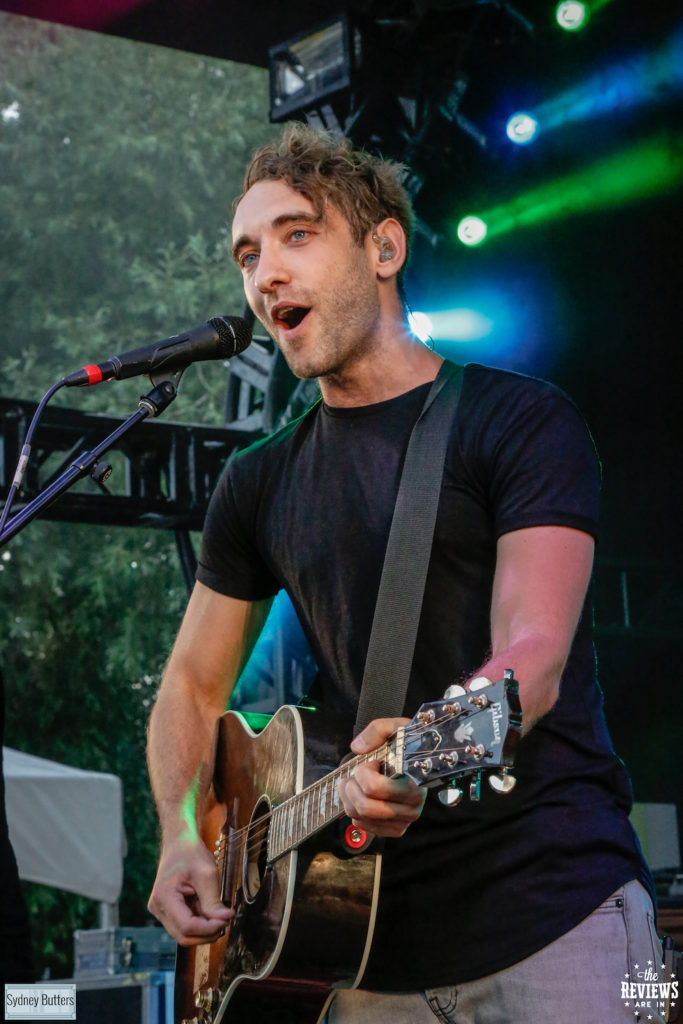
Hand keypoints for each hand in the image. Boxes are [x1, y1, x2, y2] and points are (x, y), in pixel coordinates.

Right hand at [147, 837, 232, 944]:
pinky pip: (183, 925)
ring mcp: (160, 910)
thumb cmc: (190, 853)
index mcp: (164, 896)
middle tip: (225, 920)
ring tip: (217, 913)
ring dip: (204, 929)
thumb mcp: (207, 874)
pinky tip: (207, 910)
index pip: (186, 927)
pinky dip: (199, 923)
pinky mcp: (167, 911)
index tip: (226, 920)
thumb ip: (214, 900)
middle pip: (184, 935)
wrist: (179, 842)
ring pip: (184, 934)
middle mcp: (158, 907)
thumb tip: (225, 920)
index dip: (208, 928)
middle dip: (207, 933)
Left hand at [338, 717, 425, 837]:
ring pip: (360, 817)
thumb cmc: (408, 745)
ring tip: (356, 783)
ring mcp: (403, 820)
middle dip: (351, 787)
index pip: (375, 788)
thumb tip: (358, 748)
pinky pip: (362, 825)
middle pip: (365, 806)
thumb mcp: (396, 728)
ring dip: (349, 797)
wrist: (421, 761)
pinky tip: (362, 796)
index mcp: (414, 783)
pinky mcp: (395, 828)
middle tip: (356, 774)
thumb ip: (377, 730)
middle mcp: (412, 806)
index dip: (364, 772)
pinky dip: (355, 810)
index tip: (372, 762)